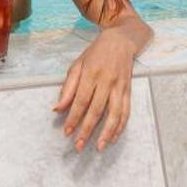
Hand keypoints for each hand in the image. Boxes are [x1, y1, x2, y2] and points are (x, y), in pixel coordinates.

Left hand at [54, 28, 139, 151]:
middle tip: (79, 145)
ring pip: (114, 113)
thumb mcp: (78, 64)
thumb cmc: (96, 53)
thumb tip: (57, 108)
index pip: (81, 100)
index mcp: (91, 73)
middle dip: (87, 129)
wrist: (122, 39)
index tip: (67, 132)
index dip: (74, 117)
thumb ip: (68, 87)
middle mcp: (107, 80)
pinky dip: (121, 126)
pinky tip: (114, 137)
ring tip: (100, 147)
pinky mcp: (129, 90)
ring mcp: (120, 86)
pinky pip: (126, 111)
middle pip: (97, 109)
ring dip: (107, 132)